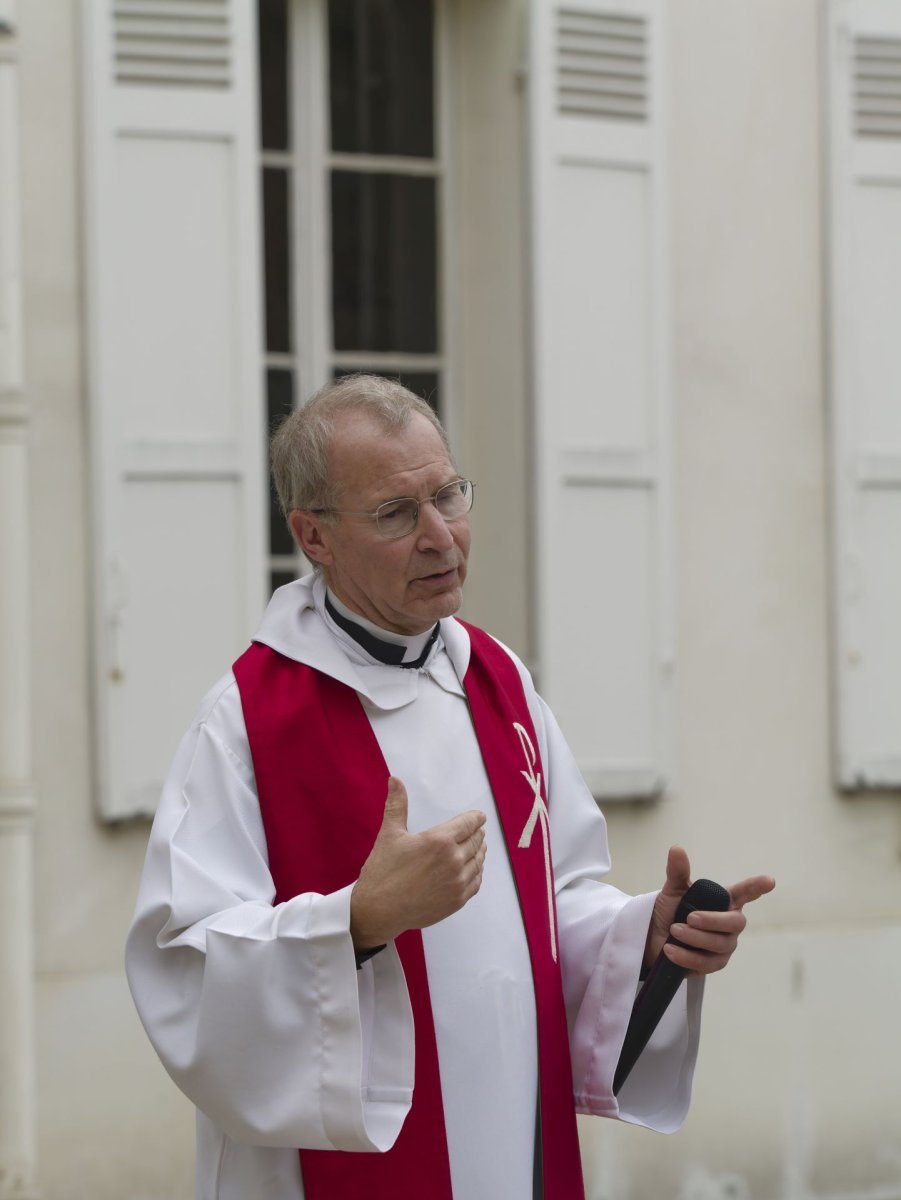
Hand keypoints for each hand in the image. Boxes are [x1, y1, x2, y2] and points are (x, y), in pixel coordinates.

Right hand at [350, 777, 487, 948]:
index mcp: (440, 841)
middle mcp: (454, 860)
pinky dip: (476, 872)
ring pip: (478, 861)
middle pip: (476, 841)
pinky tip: (472, 869)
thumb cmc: (382, 871)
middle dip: (477, 833)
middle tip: (477, 830)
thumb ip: (397, 805)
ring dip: (479, 852)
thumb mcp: (389, 834)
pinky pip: (476, 882)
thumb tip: (395, 779)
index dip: (475, 818)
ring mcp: (458, 882)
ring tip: (476, 847)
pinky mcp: (457, 900)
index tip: (480, 816)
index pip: (468, 824)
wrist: (378, 911)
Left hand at [644, 846, 774, 976]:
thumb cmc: (669, 913)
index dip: (757, 887)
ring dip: (694, 938)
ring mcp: (724, 945)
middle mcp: (729, 924)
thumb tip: (677, 848)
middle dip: (713, 920)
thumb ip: (678, 872)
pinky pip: (706, 963)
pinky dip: (686, 956)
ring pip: (721, 944)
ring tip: (674, 931)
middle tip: (689, 917)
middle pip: (736, 923)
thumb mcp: (672, 891)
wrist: (654, 940)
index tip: (769, 880)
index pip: (745, 892)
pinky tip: (670, 950)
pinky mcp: (714, 964)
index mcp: (723, 901)